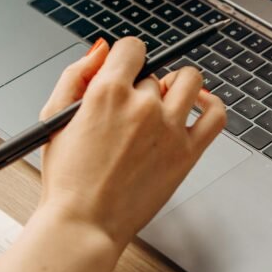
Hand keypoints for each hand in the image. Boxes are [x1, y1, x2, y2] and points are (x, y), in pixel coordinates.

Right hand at [38, 36, 226, 254]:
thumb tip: (101, 50)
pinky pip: (215, 114)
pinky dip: (210, 104)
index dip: (126, 58)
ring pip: (189, 81)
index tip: (125, 71)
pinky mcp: (187, 153)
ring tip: (164, 103)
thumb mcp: (55, 116)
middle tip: (128, 112)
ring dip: (177, 86)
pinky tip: (197, 107)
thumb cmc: (68, 178)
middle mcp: (142, 105)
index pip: (132, 47)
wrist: (84, 223)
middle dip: (141, 87)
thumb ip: (76, 74)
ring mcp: (169, 128)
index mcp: (107, 92)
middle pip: (154, 74)